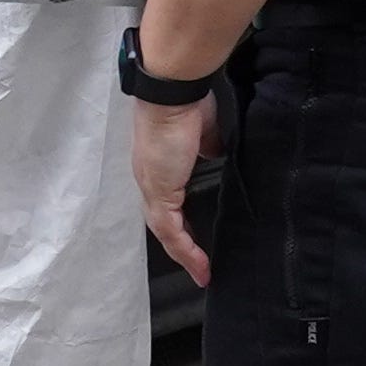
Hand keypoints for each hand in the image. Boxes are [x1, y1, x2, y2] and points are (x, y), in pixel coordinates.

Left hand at [129, 94, 216, 285]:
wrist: (174, 92)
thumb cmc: (189, 102)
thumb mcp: (206, 131)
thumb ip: (208, 147)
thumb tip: (215, 154)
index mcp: (159, 164)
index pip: (168, 202)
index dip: (182, 223)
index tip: (196, 238)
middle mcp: (150, 178)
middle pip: (164, 223)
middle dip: (182, 246)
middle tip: (199, 267)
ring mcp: (151, 186)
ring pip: (165, 231)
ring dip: (184, 254)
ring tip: (201, 273)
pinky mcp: (159, 192)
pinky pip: (170, 230)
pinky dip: (185, 249)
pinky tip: (199, 264)